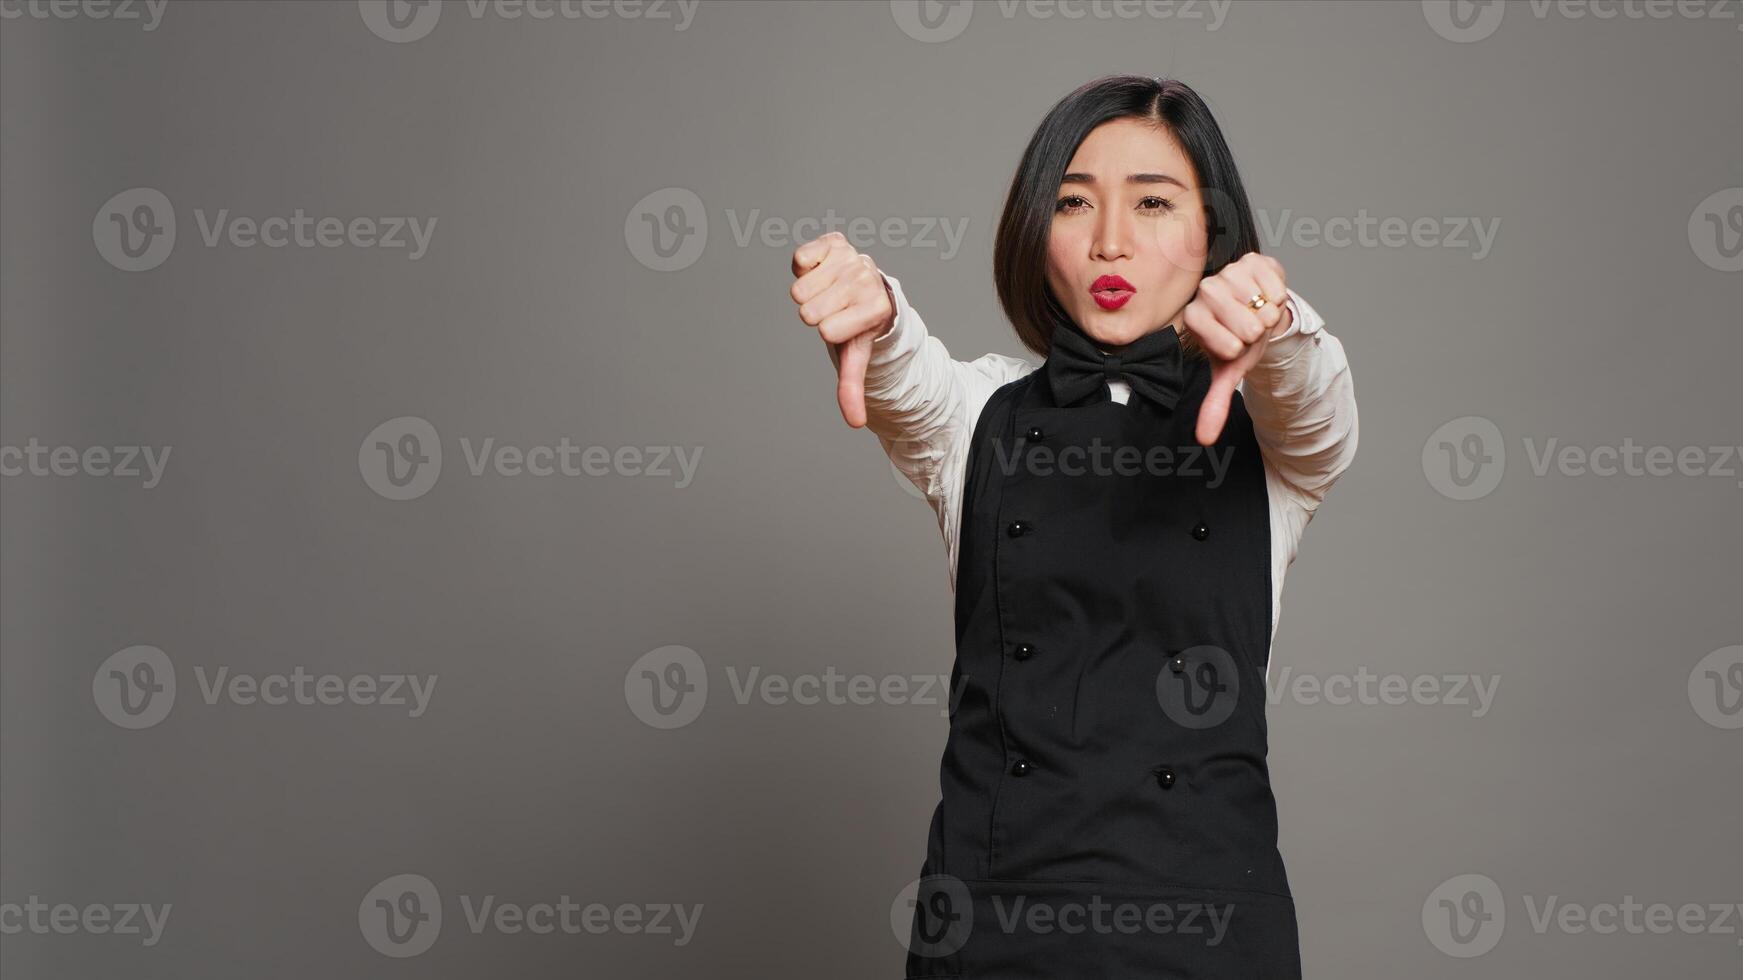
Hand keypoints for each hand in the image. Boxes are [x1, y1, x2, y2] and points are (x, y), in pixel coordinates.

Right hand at [789, 232, 895, 428]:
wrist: (866, 288)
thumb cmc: (857, 325)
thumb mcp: (856, 355)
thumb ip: (853, 387)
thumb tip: (857, 423)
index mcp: (877, 308)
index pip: (827, 331)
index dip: (830, 332)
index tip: (845, 326)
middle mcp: (867, 279)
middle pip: (808, 311)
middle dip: (816, 313)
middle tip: (835, 308)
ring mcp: (852, 258)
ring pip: (800, 288)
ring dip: (810, 292)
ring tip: (830, 290)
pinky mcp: (835, 241)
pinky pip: (799, 258)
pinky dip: (803, 267)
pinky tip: (822, 271)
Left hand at [1179, 253, 1291, 445]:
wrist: (1258, 312)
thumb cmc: (1239, 341)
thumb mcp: (1229, 372)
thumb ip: (1215, 404)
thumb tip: (1204, 439)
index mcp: (1193, 318)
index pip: (1228, 346)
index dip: (1240, 349)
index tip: (1234, 344)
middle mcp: (1205, 291)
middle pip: (1248, 327)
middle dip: (1257, 333)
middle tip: (1249, 328)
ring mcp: (1228, 272)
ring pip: (1263, 307)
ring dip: (1268, 315)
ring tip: (1257, 312)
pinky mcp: (1252, 259)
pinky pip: (1276, 287)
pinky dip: (1279, 296)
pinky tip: (1266, 295)